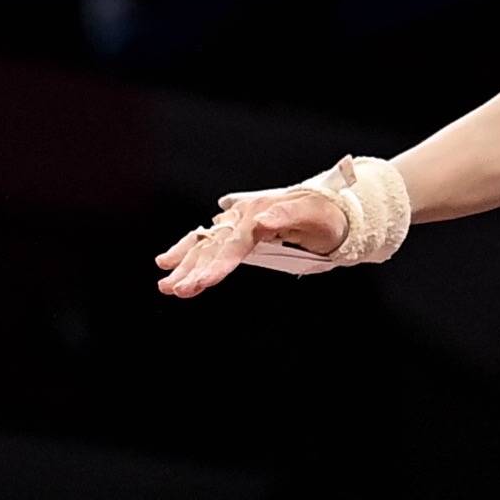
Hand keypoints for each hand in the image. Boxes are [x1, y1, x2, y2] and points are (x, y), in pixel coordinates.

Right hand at [156, 187, 346, 296]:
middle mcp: (243, 216)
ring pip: (205, 245)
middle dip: (192, 270)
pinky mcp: (237, 231)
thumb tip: (263, 221)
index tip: (203, 283)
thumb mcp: (315, 215)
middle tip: (174, 289)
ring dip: (184, 265)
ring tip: (165, 285)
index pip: (234, 244)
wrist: (333, 210)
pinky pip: (209, 244)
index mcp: (259, 213)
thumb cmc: (326, 215)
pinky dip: (189, 254)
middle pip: (213, 246)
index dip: (218, 265)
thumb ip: (288, 215)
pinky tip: (170, 263)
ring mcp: (237, 223)